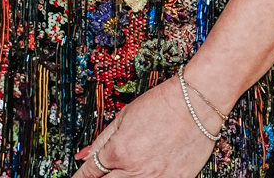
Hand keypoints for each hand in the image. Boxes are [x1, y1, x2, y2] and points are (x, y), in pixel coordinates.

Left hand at [71, 77, 217, 177]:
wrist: (196, 104)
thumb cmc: (162, 105)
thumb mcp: (123, 117)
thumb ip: (101, 140)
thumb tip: (84, 155)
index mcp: (120, 151)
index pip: (91, 172)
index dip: (81, 176)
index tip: (78, 177)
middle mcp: (137, 169)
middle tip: (97, 175)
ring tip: (124, 168)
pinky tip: (145, 171)